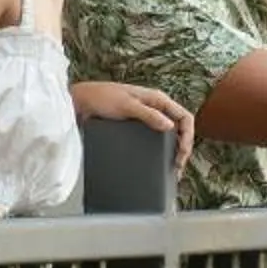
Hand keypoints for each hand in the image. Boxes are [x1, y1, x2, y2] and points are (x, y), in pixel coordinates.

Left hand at [70, 81, 195, 168]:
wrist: (78, 102)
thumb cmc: (100, 97)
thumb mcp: (126, 105)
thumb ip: (149, 115)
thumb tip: (170, 126)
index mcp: (157, 99)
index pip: (184, 117)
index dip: (188, 136)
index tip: (182, 154)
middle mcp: (155, 108)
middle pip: (179, 129)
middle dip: (183, 148)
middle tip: (177, 168)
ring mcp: (146, 118)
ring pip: (168, 136)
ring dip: (172, 152)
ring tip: (170, 170)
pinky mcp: (135, 128)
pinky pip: (154, 140)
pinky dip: (159, 152)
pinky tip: (156, 163)